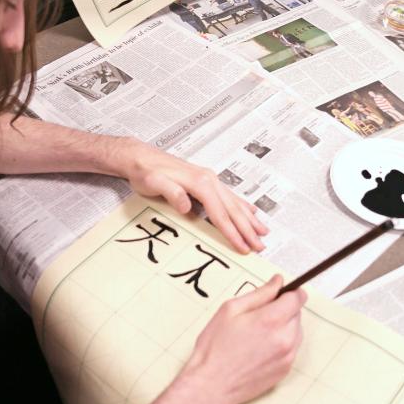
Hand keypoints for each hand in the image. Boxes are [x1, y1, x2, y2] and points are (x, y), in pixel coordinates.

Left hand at [114, 139, 267, 253]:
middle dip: (247, 229)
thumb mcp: (152, 182)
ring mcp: (209, 179)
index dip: (232, 232)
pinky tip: (251, 211)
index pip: (220, 213)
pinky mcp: (205, 181)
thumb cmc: (145, 171)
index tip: (242, 247)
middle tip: (260, 246)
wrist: (140, 156)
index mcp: (199, 183)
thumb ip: (171, 193)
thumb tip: (187, 206)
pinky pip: (229, 196)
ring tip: (263, 233)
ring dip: (249, 219)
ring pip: (235, 202)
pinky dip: (243, 205)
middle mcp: (209, 180)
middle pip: (232, 209)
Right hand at [184, 275, 305, 403]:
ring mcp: (288, 356)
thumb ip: (259, 293)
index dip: (290, 292)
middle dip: (283, 309)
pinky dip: (281, 343)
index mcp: (272, 320)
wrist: (212, 384)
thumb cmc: (215, 347)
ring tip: (258, 332)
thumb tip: (277, 281)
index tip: (281, 293)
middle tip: (258, 315)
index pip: (298, 298)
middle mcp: (285, 338)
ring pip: (296, 331)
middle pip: (297, 314)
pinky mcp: (286, 370)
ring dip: (284, 326)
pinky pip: (292, 348)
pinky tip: (260, 347)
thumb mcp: (231, 310)